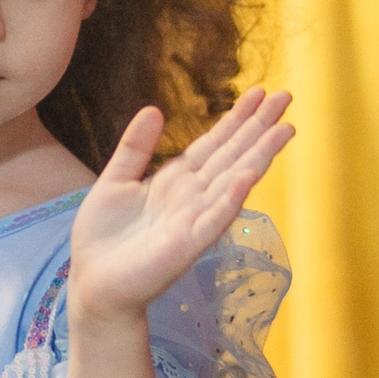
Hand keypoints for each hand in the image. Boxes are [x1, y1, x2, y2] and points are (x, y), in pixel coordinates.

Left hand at [68, 88, 291, 320]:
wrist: (92, 284)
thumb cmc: (103, 239)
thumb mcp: (114, 181)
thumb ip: (135, 148)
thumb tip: (154, 108)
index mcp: (176, 181)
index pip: (214, 144)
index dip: (236, 119)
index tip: (259, 93)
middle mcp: (192, 197)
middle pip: (231, 155)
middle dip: (258, 128)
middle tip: (286, 96)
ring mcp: (193, 221)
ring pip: (232, 181)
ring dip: (258, 156)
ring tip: (283, 130)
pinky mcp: (185, 246)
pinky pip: (213, 219)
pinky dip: (230, 198)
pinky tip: (247, 176)